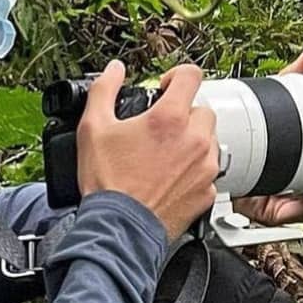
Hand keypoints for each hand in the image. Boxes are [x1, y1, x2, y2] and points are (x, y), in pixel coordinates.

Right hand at [77, 60, 218, 239]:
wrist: (118, 232)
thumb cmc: (108, 185)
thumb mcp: (93, 129)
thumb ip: (104, 90)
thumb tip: (114, 70)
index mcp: (170, 118)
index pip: (191, 75)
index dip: (177, 76)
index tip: (167, 87)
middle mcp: (194, 139)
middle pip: (201, 109)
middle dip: (183, 114)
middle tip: (161, 128)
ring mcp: (204, 166)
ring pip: (209, 139)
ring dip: (192, 140)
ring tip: (165, 154)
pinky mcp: (208, 191)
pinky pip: (209, 170)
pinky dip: (195, 170)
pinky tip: (172, 177)